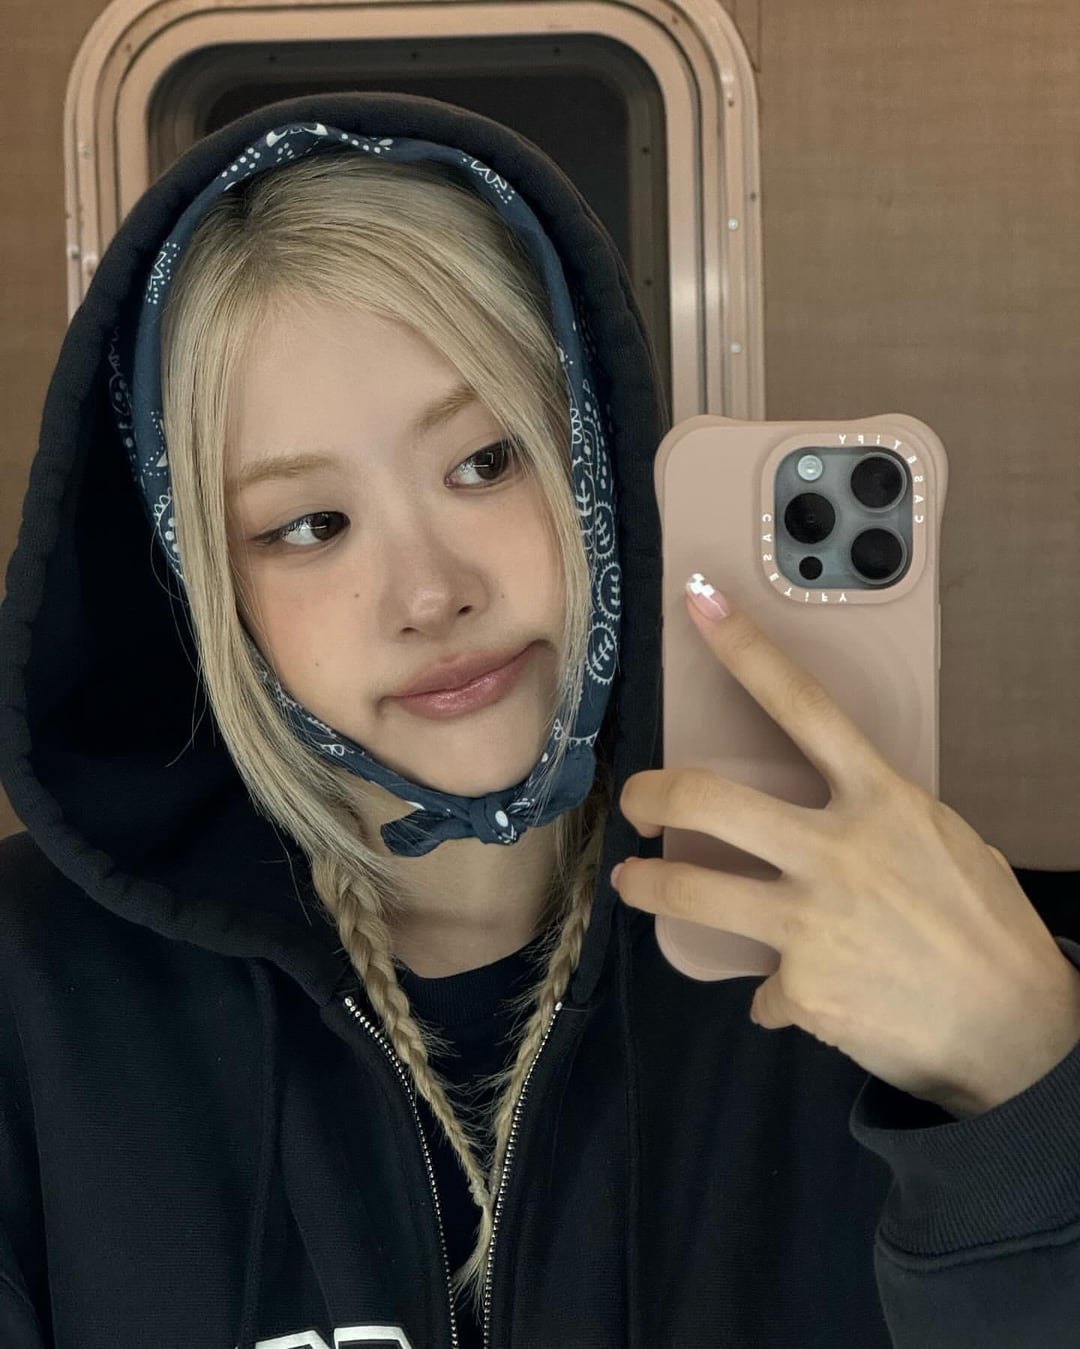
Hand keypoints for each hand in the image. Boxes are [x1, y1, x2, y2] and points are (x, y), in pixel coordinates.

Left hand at [612, 575, 1079, 1117]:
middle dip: (654, 793)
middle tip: (638, 801)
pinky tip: (806, 999)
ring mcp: (811, 921)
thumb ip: (871, 821)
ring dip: (649, 885)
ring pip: (691, 890)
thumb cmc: (985, 926)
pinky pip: (762, 987)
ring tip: (635, 882)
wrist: (1017, 1032)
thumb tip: (820, 825)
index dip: (746, 649)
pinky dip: (777, 993)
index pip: (802, 706)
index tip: (700, 602)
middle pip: (708, 799)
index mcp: (881, 801)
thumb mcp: (939, 842)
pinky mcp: (800, 989)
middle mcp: (837, 851)